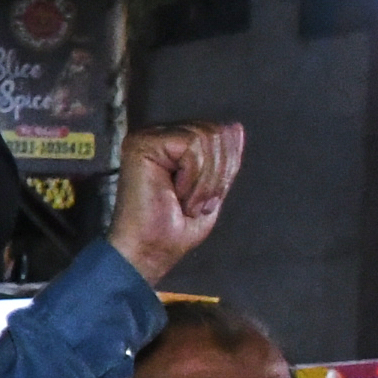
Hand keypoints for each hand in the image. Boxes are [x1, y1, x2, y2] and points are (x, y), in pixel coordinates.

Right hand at [103, 120, 243, 284]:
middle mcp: (159, 136)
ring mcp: (149, 138)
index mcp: (174, 146)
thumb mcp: (211, 189)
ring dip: (206, 178)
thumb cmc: (175, 229)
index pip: (220, 133)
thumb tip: (235, 126)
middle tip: (198, 203)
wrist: (150, 250)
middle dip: (218, 172)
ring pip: (206, 137)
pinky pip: (191, 144)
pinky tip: (176, 192)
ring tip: (187, 201)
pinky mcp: (143, 143)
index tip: (207, 199)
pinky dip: (194, 174)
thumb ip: (222, 158)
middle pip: (216, 131)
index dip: (226, 164)